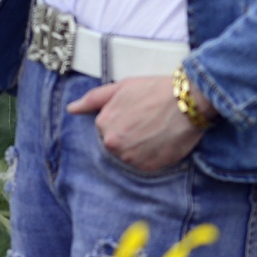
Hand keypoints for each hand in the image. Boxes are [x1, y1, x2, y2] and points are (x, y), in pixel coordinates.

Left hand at [68, 75, 209, 172]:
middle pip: (116, 143)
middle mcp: (113, 144)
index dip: (121, 120)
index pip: (105, 128)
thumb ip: (92, 99)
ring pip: (129, 156)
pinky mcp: (150, 167)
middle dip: (128, 135)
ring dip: (139, 147)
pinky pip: (145, 165)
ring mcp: (131, 158)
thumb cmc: (153, 91)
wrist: (186, 101)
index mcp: (103, 124)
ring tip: (155, 132)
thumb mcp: (120, 88)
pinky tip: (161, 142)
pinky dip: (151, 156)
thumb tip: (71, 109)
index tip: (135, 113)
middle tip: (146, 123)